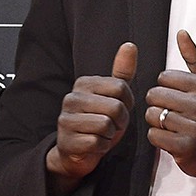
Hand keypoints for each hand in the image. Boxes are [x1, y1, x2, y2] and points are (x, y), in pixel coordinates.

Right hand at [46, 42, 137, 195]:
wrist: (78, 150)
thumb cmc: (99, 120)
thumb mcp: (114, 95)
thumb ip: (122, 71)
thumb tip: (130, 45)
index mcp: (84, 83)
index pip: (121, 87)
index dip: (127, 103)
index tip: (118, 108)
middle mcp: (71, 98)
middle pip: (116, 107)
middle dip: (120, 120)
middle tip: (111, 124)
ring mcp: (66, 119)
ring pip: (106, 125)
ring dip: (111, 134)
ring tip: (102, 133)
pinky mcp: (66, 141)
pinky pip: (98, 143)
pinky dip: (102, 146)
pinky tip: (94, 144)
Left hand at [145, 30, 195, 179]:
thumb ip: (194, 58)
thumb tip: (181, 33)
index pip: (164, 77)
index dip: (166, 88)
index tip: (179, 98)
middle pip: (155, 95)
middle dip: (159, 104)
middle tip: (174, 113)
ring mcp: (193, 126)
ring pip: (152, 115)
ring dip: (158, 122)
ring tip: (173, 126)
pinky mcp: (184, 147)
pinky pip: (153, 135)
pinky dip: (158, 138)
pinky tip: (171, 138)